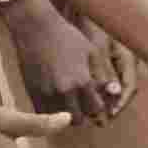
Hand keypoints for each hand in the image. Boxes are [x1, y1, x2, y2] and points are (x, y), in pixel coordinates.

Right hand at [0, 0, 120, 122]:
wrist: (35, 28)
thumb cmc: (67, 36)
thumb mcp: (92, 52)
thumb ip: (103, 75)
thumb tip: (115, 92)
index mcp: (82, 81)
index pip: (96, 109)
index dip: (99, 109)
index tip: (98, 106)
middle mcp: (64, 91)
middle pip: (78, 119)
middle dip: (83, 116)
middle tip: (83, 108)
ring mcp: (46, 93)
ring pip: (58, 119)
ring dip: (66, 116)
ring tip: (70, 105)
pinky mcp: (32, 92)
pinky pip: (44, 112)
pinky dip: (51, 112)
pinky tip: (56, 102)